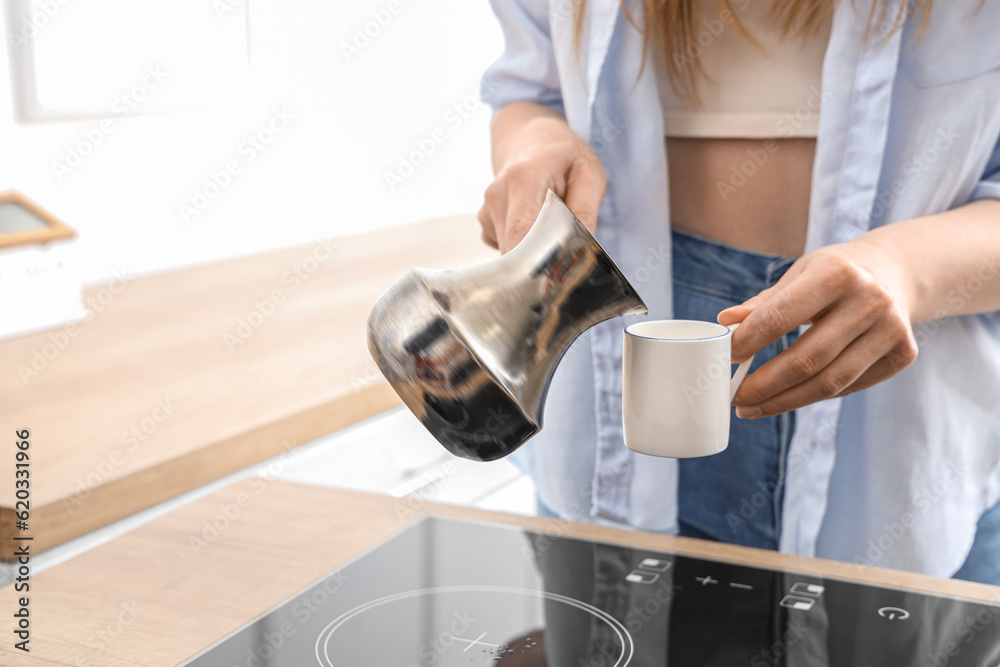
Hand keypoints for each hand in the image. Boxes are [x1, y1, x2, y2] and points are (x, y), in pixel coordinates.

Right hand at [479, 113, 605, 252]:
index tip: (556, 277)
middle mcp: (497, 196)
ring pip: (513, 255)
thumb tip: (583, 248)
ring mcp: (486, 211)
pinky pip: (507, 250)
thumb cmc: (565, 158)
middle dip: (542, 261)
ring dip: (535, 252)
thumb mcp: (589, 174)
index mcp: (523, 179)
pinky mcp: (485, 225)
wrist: (533, 141)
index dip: (537, 263)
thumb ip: (585, 211)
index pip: (522, 234)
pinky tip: (535, 225)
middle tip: (567, 252)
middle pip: (517, 252)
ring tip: (551, 225)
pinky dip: (525, 247)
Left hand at [717, 238, 919, 417]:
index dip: (748, 343)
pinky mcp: (903, 354)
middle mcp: (870, 301)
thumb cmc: (833, 274)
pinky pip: (848, 387)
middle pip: (806, 360)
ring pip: (829, 383)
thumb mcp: (798, 275)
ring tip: (753, 407)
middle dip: (764, 385)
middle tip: (735, 397)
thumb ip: (763, 304)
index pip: (780, 317)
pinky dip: (814, 395)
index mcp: (836, 273)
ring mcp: (892, 330)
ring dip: (784, 401)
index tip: (725, 360)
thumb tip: (725, 324)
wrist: (893, 272)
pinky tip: (790, 397)